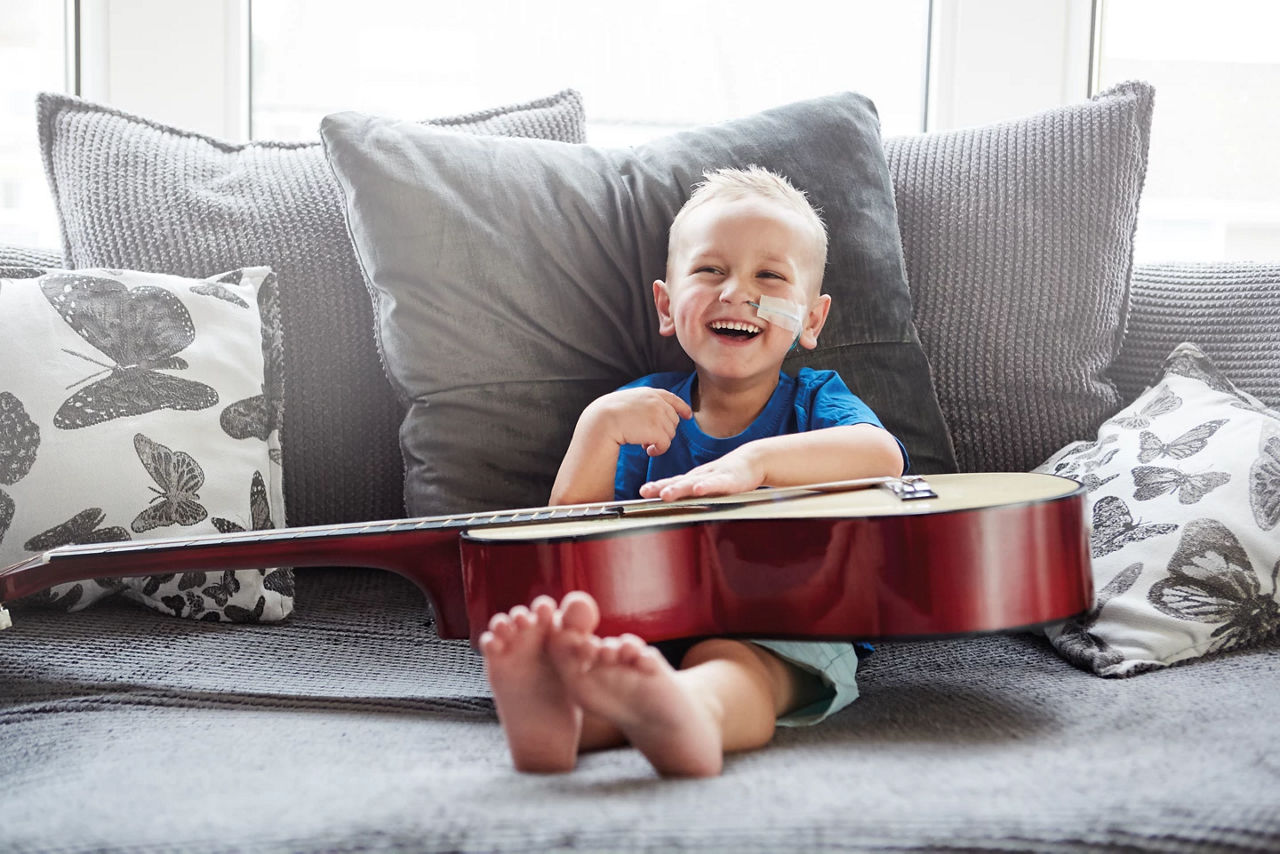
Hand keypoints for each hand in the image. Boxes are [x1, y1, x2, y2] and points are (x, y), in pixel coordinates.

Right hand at [582, 387, 692, 456]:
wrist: (601, 421)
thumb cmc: (608, 415)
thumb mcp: (628, 401)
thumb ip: (643, 404)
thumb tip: (657, 416)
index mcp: (649, 393)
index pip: (672, 398)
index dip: (682, 408)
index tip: (687, 415)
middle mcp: (656, 402)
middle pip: (673, 420)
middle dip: (664, 430)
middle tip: (648, 437)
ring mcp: (658, 415)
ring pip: (670, 433)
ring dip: (659, 440)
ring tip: (644, 443)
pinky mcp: (657, 430)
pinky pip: (665, 444)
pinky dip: (658, 450)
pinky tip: (648, 451)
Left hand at [639, 447, 763, 500]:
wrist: (753, 460)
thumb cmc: (727, 474)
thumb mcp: (706, 482)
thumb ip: (690, 490)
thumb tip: (671, 500)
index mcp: (694, 478)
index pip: (672, 482)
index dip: (656, 486)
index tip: (642, 491)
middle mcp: (700, 477)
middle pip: (678, 482)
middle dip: (661, 487)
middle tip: (645, 492)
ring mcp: (714, 477)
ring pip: (694, 483)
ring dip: (679, 488)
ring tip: (666, 493)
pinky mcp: (730, 480)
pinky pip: (717, 484)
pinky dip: (707, 487)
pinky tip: (699, 489)